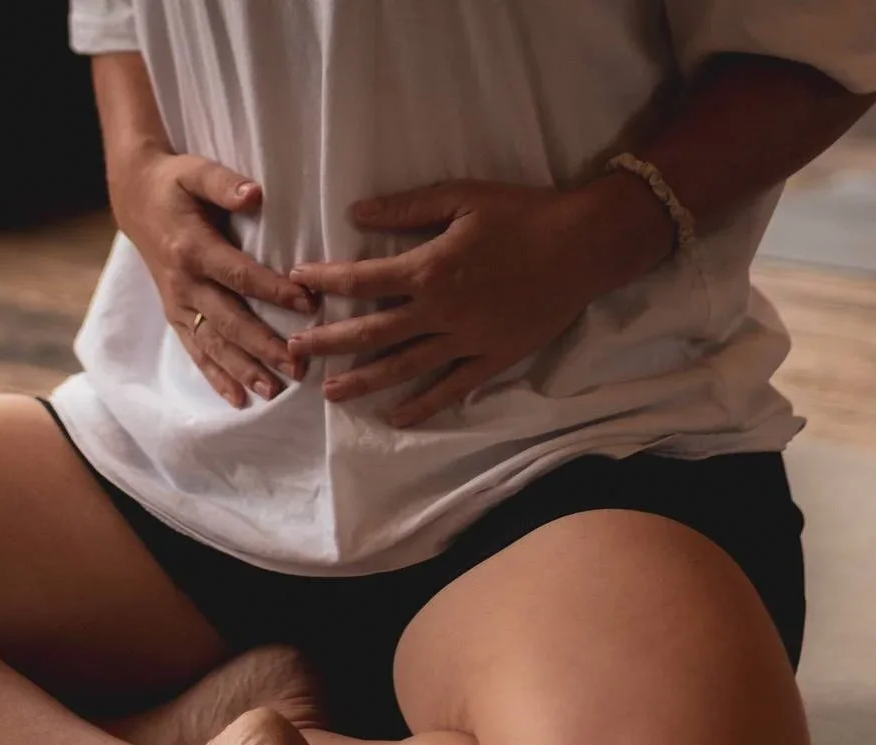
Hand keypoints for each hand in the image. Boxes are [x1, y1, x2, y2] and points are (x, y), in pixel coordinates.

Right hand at [109, 146, 317, 406]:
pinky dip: (216, 377)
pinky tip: (239, 400)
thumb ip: (224, 184)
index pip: (239, 274)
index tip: (308, 303)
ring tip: (273, 391)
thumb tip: (255, 194)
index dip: (273, 290)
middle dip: (263, 345)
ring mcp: (178, 304)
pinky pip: (196, 351)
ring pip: (213, 343)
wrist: (134, 199)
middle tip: (298, 365)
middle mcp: (184, 283)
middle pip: (229, 320)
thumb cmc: (174, 183)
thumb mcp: (196, 171)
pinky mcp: (175, 316)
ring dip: (243, 370)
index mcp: (193, 248)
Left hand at [285, 179, 669, 426]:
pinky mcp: (492, 358)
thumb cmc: (521, 214)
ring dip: (363, 381)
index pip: (362, 280)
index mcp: (428, 269)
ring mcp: (466, 340)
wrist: (582, 245)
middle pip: (371, 333)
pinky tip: (396, 417)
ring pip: (403, 368)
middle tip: (293, 352)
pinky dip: (423, 405)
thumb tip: (355, 212)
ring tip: (330, 393)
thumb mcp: (460, 197)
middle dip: (328, 342)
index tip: (297, 282)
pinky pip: (451, 389)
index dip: (325, 281)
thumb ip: (406, 209)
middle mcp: (439, 311)